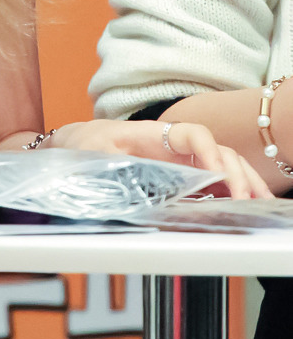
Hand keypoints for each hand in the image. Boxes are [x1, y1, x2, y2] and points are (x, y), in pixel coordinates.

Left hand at [50, 119, 271, 199]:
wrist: (76, 144)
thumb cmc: (86, 145)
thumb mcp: (94, 156)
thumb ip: (115, 170)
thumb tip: (134, 186)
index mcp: (154, 135)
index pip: (192, 134)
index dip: (208, 151)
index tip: (217, 173)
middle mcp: (173, 146)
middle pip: (217, 151)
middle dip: (236, 172)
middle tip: (244, 198)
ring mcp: (181, 161)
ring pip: (223, 164)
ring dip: (245, 181)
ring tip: (261, 203)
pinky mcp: (182, 177)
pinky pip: (215, 181)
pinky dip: (235, 190)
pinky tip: (249, 203)